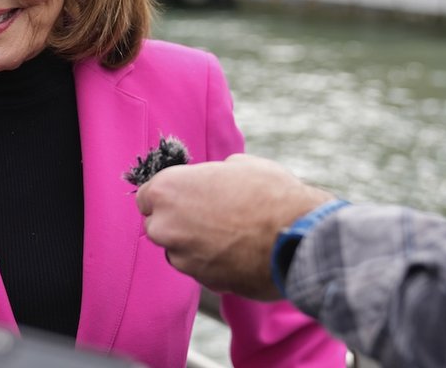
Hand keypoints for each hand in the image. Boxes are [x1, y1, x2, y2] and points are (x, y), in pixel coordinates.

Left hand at [136, 154, 332, 300]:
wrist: (299, 236)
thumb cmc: (270, 194)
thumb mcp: (239, 165)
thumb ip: (211, 175)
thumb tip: (213, 180)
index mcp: (167, 190)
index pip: (146, 197)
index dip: (167, 197)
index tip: (184, 197)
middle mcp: (165, 226)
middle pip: (157, 225)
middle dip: (176, 222)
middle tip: (207, 216)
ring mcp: (183, 257)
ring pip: (178, 251)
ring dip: (194, 245)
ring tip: (229, 234)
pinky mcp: (203, 281)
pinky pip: (201, 269)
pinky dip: (213, 263)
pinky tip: (238, 252)